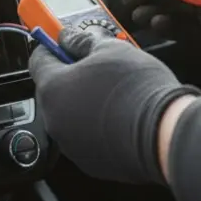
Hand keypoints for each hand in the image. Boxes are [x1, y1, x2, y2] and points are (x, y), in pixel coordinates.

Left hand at [28, 27, 198, 184]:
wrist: (162, 133)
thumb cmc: (137, 89)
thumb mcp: (111, 49)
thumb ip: (83, 40)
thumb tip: (69, 37)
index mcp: (53, 88)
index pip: (38, 60)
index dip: (53, 47)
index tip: (67, 43)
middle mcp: (55, 120)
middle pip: (55, 89)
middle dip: (73, 76)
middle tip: (99, 67)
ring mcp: (71, 145)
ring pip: (71, 115)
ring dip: (85, 103)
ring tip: (115, 93)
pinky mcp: (90, 162)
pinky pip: (87, 137)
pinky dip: (97, 126)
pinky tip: (120, 116)